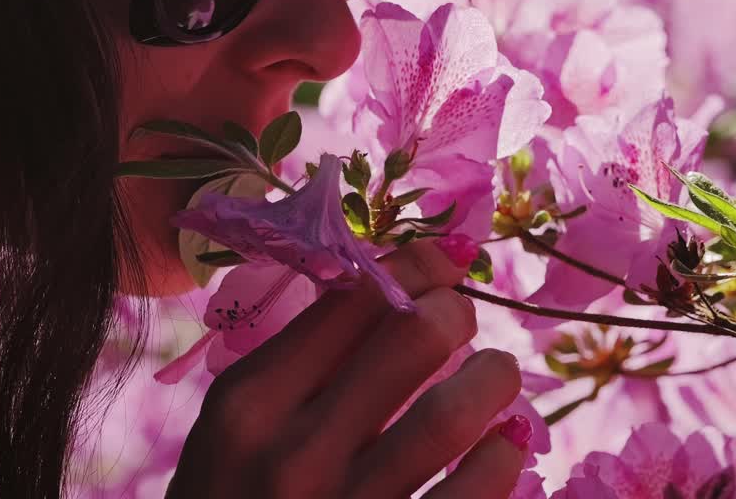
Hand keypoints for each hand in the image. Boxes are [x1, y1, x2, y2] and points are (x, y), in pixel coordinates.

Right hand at [166, 241, 526, 497]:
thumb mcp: (230, 427)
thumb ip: (294, 363)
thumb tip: (386, 283)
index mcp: (250, 400)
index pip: (352, 299)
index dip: (415, 264)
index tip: (446, 260)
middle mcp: (294, 451)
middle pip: (413, 338)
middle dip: (455, 311)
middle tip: (462, 316)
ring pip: (452, 416)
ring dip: (492, 378)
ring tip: (495, 374)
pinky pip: (471, 495)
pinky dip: (501, 458)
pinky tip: (504, 442)